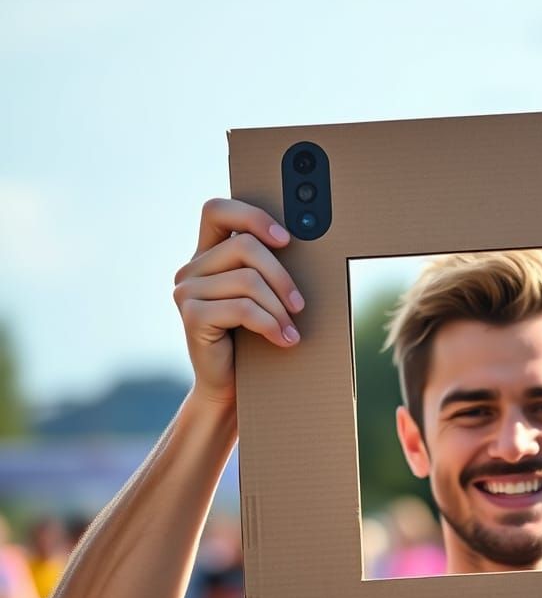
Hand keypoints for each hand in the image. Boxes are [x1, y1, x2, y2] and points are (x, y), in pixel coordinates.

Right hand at [173, 200, 304, 405]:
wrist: (231, 387)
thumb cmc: (252, 341)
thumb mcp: (261, 297)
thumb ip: (265, 269)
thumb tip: (296, 243)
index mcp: (206, 256)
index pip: (216, 210)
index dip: (252, 216)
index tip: (286, 240)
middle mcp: (191, 269)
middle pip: (244, 245)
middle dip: (281, 275)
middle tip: (300, 305)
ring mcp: (186, 291)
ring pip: (248, 280)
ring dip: (279, 308)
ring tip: (292, 330)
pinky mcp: (191, 316)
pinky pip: (243, 309)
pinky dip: (271, 324)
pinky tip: (284, 339)